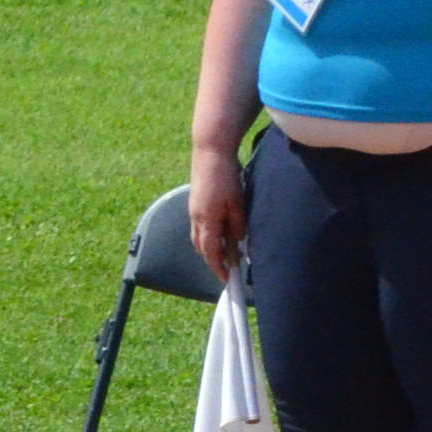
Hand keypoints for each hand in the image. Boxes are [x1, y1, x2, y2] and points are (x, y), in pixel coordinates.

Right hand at [189, 146, 249, 282]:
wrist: (210, 153)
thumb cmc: (226, 177)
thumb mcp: (237, 203)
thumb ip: (237, 225)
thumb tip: (238, 243)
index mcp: (207, 220)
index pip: (211, 252)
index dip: (219, 267)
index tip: (228, 278)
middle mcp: (196, 219)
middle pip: (202, 247)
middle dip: (213, 260)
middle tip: (228, 267)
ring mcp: (194, 210)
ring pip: (199, 237)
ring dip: (210, 247)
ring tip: (225, 252)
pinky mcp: (195, 203)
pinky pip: (199, 226)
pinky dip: (208, 235)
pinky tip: (219, 232)